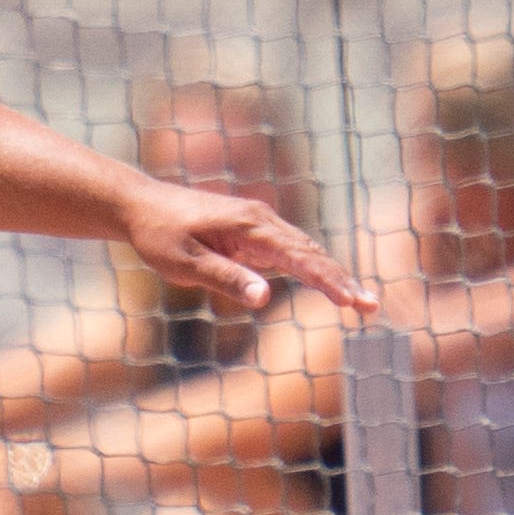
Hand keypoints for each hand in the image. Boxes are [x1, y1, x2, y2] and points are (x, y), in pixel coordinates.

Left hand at [123, 180, 378, 320]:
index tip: (353, 301)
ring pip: (307, 251)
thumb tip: (264, 296)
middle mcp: (262, 221)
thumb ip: (224, 278)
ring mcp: (260, 225)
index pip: (300, 257)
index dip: (329, 280)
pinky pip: (292, 252)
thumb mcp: (184, 263)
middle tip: (372, 307)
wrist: (141, 207)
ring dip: (334, 275)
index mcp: (249, 227)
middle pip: (313, 253)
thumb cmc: (159, 235)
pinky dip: (315, 268)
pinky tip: (331, 285)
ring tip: (361, 302)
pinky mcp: (254, 233)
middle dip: (343, 280)